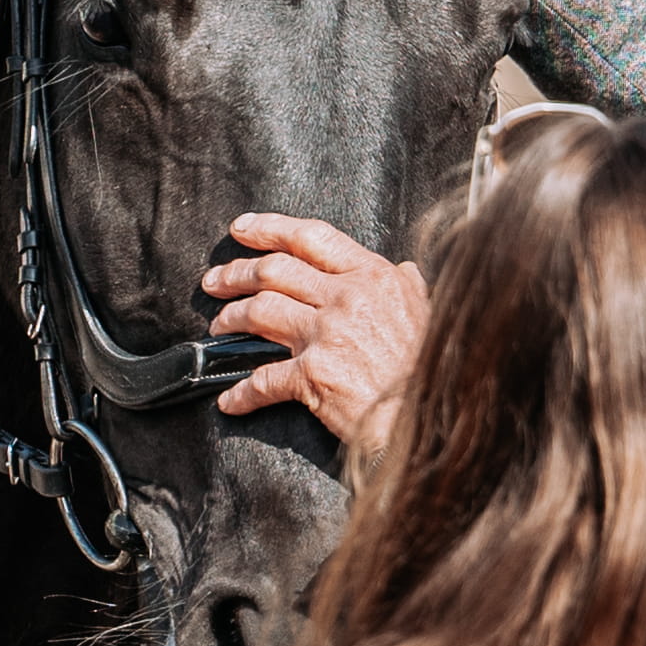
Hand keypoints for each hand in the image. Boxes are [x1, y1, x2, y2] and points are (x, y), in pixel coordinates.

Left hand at [204, 216, 430, 450]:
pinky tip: (231, 400)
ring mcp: (326, 335)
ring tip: (220, 325)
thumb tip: (406, 271)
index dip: (269, 228)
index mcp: (371, 277)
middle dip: (236, 272)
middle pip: (275, 270)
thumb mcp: (427, 313)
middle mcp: (346, 298)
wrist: (429, 416)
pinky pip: (263, 379)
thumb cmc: (429, 368)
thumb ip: (411, 288)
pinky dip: (242, 393)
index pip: (310, 237)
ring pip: (260, 312)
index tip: (243, 229)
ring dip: (230, 317)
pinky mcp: (313, 376)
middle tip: (216, 281)